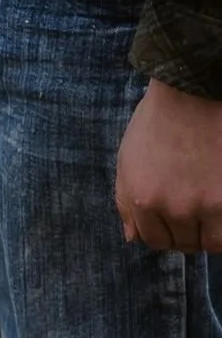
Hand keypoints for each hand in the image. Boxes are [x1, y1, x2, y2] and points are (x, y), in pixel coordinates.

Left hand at [115, 78, 221, 252]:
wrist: (192, 93)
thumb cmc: (159, 121)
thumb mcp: (128, 158)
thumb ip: (125, 200)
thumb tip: (132, 237)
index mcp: (141, 197)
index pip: (152, 240)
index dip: (164, 231)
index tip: (174, 218)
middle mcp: (171, 207)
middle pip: (181, 243)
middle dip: (185, 230)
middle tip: (193, 204)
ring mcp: (203, 205)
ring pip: (208, 244)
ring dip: (208, 230)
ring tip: (208, 204)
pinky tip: (219, 206)